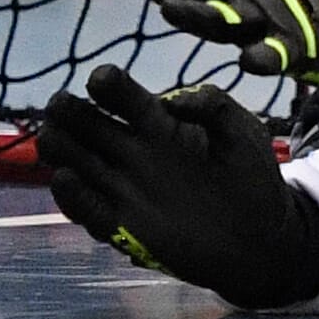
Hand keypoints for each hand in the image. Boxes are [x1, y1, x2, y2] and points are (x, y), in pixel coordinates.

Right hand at [37, 65, 318, 309]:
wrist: (261, 239)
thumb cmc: (252, 177)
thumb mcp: (243, 131)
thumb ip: (213, 105)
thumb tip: (173, 99)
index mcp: (157, 121)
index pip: (119, 93)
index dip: (106, 84)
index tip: (100, 80)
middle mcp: (133, 151)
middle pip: (84, 123)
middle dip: (68, 111)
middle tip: (62, 107)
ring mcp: (124, 188)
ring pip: (74, 160)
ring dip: (60, 148)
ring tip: (56, 142)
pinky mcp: (122, 226)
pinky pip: (87, 209)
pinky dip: (72, 196)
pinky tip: (67, 180)